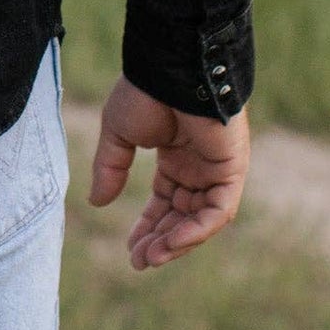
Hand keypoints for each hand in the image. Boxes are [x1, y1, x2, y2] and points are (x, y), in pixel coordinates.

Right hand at [87, 74, 249, 269]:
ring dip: (178, 241)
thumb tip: (97, 202)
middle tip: (140, 261)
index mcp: (176, 156)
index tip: (131, 249)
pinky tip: (173, 242)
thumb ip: (111, 168)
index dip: (148, 226)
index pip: (165, 201)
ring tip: (151, 257)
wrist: (169, 68)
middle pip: (183, 215)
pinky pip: (220, 210)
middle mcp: (199, 166)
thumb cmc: (144, 92)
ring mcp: (217, 168)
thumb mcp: (119, 134)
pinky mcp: (232, 168)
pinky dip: (198, 229)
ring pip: (201, 219)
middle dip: (161, 240)